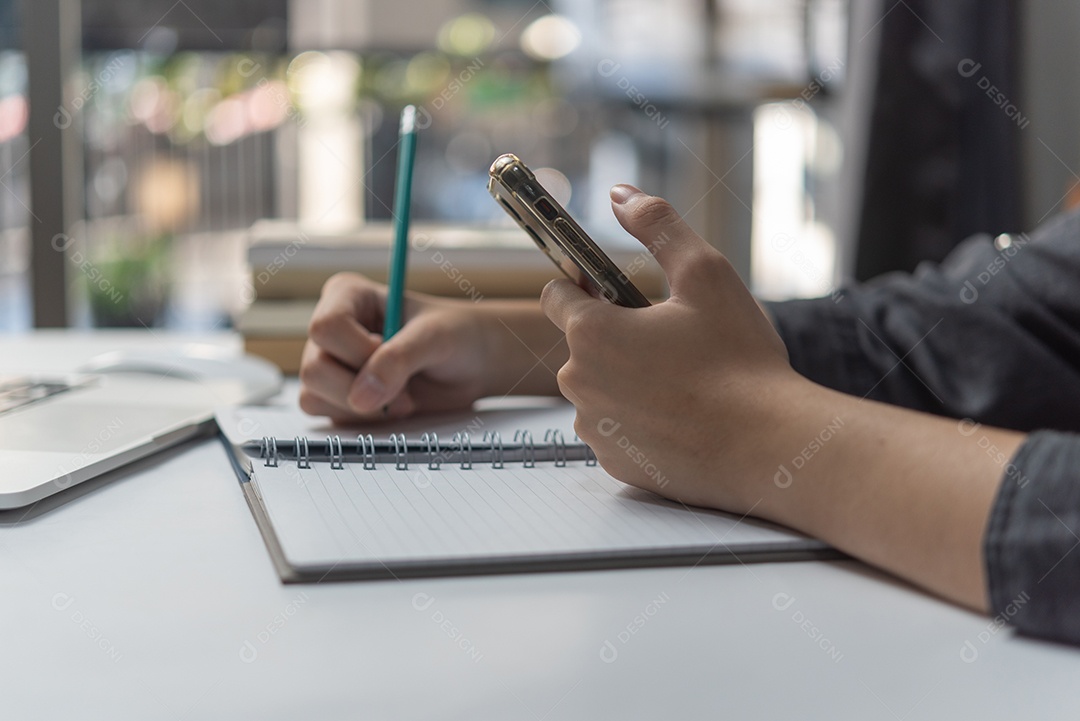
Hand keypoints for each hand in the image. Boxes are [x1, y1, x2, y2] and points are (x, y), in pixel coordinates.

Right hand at [299, 273, 492, 422]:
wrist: (471, 364)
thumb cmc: (456, 336)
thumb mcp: (434, 338)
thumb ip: (398, 359)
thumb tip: (361, 397)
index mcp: (347, 296)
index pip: (326, 328)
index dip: (358, 352)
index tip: (392, 355)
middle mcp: (331, 330)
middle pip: (314, 369)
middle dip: (361, 389)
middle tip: (403, 389)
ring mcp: (330, 365)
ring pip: (314, 397)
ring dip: (364, 409)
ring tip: (402, 396)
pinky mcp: (336, 397)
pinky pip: (329, 418)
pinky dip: (363, 420)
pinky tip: (391, 406)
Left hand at [541, 185, 797, 512]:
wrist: (769, 446)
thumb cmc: (740, 362)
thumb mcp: (706, 274)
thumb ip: (658, 226)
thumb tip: (620, 194)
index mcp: (591, 333)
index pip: (557, 295)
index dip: (586, 287)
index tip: (613, 290)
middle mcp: (580, 383)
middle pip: (582, 344)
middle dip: (616, 336)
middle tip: (671, 341)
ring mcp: (595, 428)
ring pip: (599, 389)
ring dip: (626, 380)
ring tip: (682, 383)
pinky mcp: (614, 463)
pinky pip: (615, 430)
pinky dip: (639, 422)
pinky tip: (680, 419)